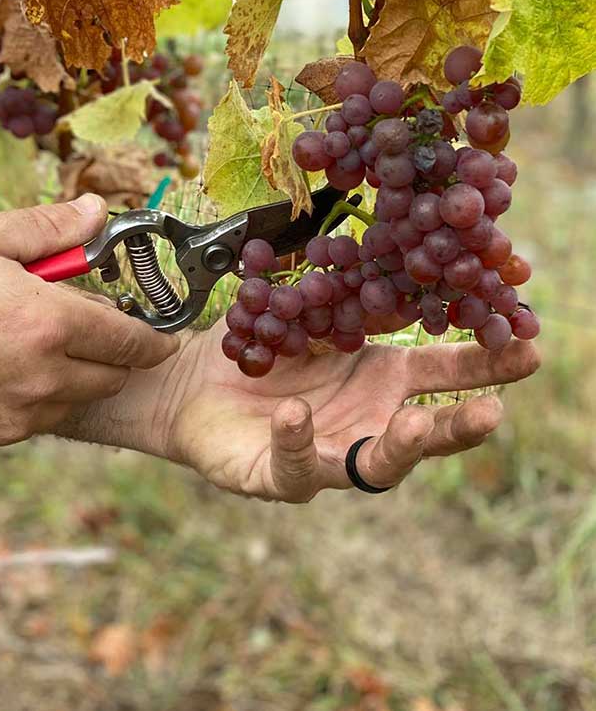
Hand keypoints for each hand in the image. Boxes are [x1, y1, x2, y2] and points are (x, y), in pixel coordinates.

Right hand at [0, 195, 177, 447]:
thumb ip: (48, 229)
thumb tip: (96, 212)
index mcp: (51, 324)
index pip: (133, 341)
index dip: (155, 339)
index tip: (162, 335)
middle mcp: (45, 376)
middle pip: (113, 374)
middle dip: (114, 352)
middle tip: (84, 323)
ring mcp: (19, 412)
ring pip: (79, 398)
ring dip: (79, 374)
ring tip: (40, 343)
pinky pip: (39, 418)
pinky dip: (41, 396)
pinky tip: (8, 368)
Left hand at [79, 321, 537, 502]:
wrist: (186, 382)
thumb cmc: (255, 343)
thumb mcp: (306, 306)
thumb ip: (348, 286)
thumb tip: (401, 236)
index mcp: (377, 378)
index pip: (442, 375)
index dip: (483, 364)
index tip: (526, 345)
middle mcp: (363, 421)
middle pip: (424, 433)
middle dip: (460, 426)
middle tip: (494, 412)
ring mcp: (325, 453)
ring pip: (375, 466)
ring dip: (400, 449)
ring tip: (416, 427)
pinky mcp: (278, 476)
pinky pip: (296, 466)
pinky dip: (298, 439)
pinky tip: (293, 412)